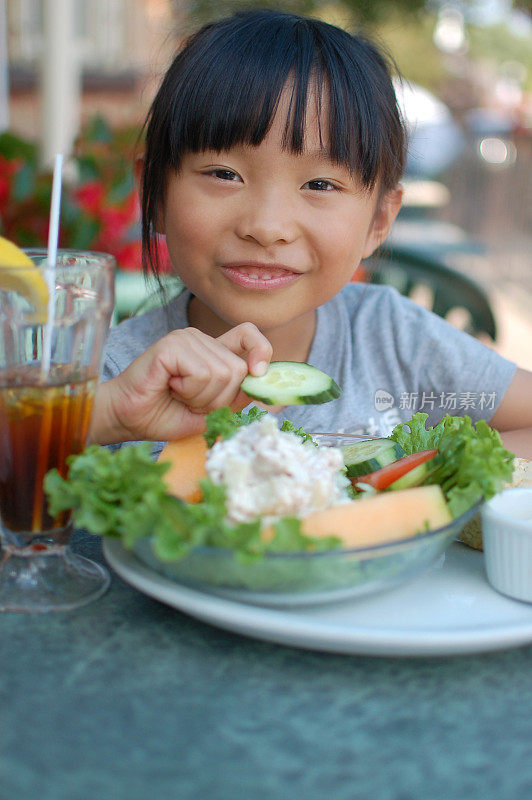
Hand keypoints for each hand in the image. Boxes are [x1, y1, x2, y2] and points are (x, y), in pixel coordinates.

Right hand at [89, 323, 271, 444]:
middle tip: (191, 402)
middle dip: (219, 398)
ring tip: (178, 395)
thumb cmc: (164, 415)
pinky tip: (169, 388)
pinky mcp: (171, 345)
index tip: (258, 373)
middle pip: (238, 368)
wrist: (127, 419)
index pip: (249, 334)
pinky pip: (201, 374)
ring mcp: (185, 339)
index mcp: (212, 351)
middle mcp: (200, 339)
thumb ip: (236, 397)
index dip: (262, 350)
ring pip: (222, 374)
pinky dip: (189, 392)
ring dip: (202, 398)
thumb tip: (265, 387)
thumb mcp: (210, 412)